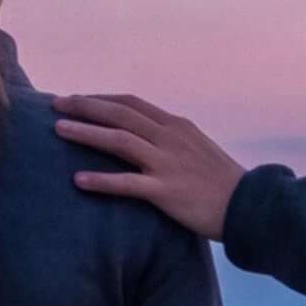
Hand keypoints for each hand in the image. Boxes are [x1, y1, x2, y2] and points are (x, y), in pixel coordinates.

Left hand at [54, 92, 245, 241]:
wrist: (250, 206)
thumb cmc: (223, 183)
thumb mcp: (198, 149)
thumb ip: (172, 140)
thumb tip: (146, 137)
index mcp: (176, 126)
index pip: (132, 103)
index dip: (102, 99)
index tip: (78, 99)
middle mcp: (170, 138)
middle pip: (119, 114)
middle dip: (85, 106)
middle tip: (56, 104)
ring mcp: (167, 163)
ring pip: (119, 140)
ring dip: (85, 133)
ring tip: (57, 130)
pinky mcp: (167, 191)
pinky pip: (128, 183)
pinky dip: (101, 181)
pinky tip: (77, 181)